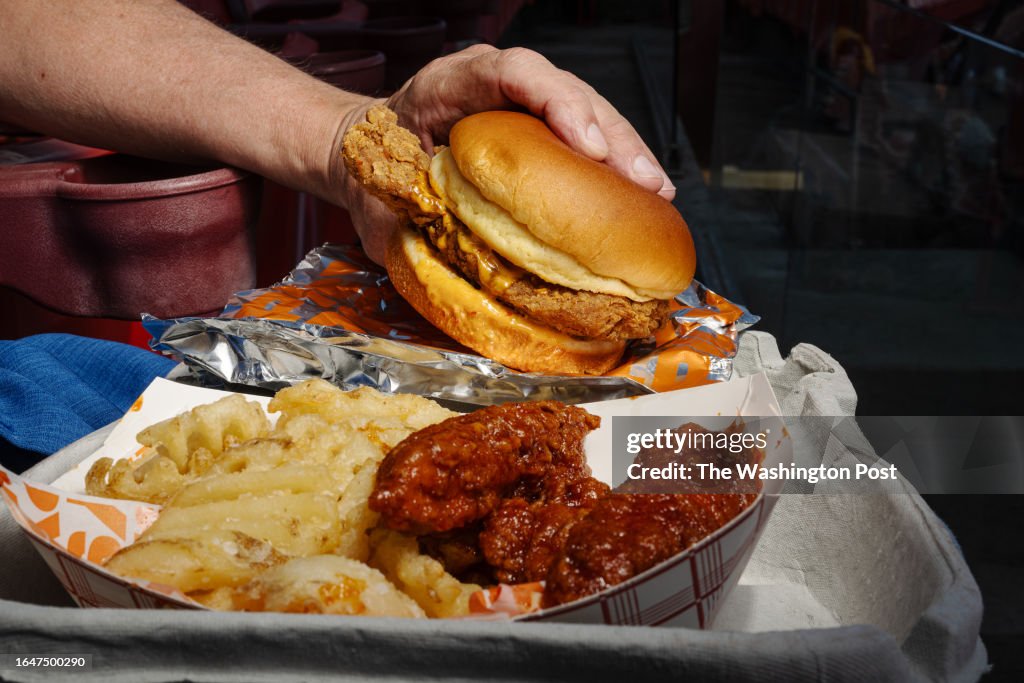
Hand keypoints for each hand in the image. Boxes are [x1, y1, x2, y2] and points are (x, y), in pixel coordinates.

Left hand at [389, 45, 673, 198]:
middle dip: (610, 136)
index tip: (586, 148)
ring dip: (624, 151)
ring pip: (584, 110)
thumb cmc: (371, 171)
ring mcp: (518, 100)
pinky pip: (581, 136)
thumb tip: (458, 264)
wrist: (362, 149)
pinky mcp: (535, 125)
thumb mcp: (376, 194)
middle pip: (564, 90)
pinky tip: (642, 196)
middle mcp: (491, 81)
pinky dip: (612, 166)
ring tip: (656, 194)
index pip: (511, 73)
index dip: (556, 102)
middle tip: (643, 183)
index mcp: (447, 84)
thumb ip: (409, 219)